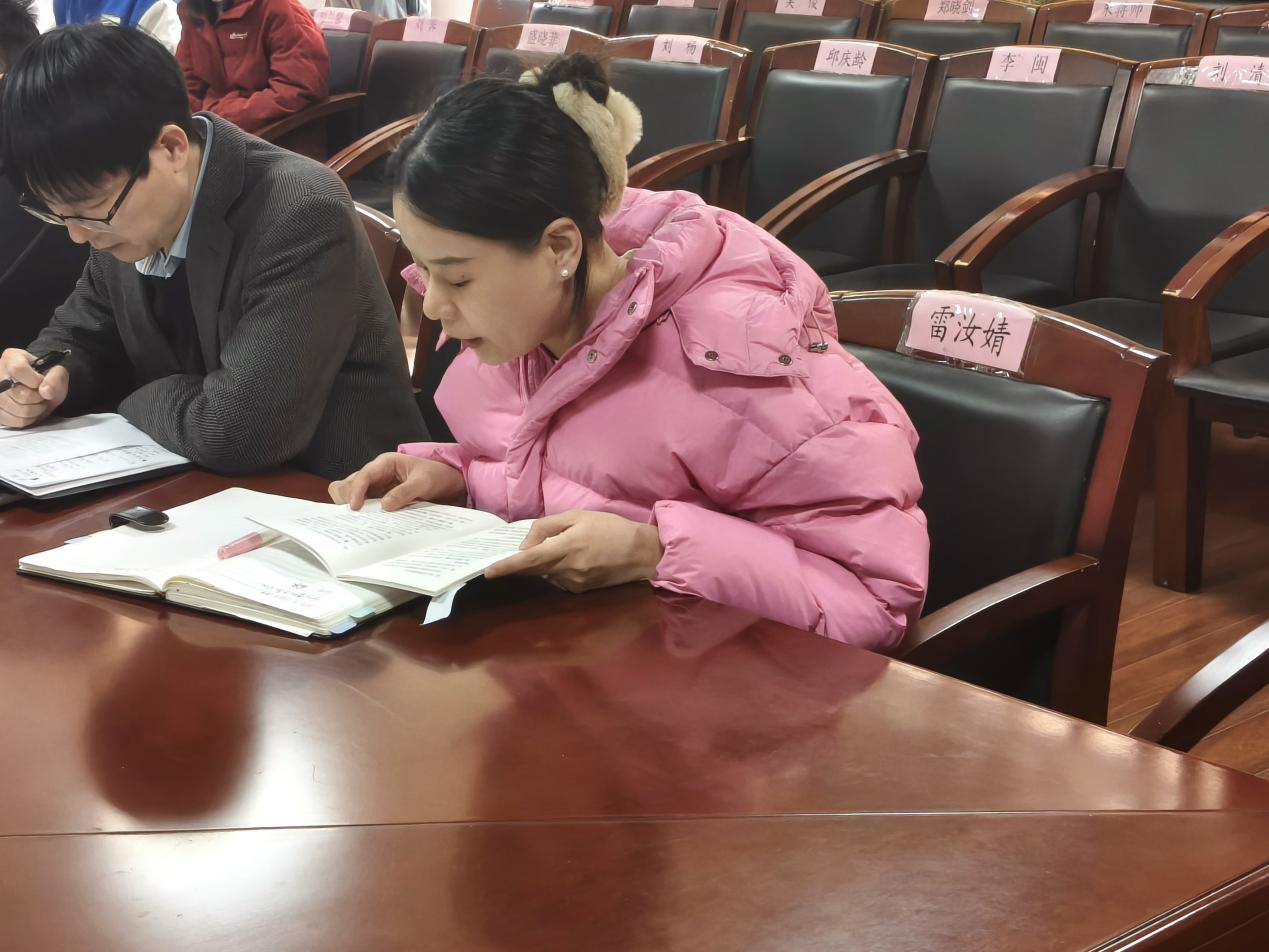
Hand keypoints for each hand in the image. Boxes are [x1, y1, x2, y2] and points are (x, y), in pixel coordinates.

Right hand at [0, 348, 68, 428]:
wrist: (38, 390)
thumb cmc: (45, 379)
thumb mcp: (57, 373)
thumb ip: (56, 378)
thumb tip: (46, 391)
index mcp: (12, 358)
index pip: (18, 369)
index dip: (35, 381)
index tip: (42, 384)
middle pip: (19, 394)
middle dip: (38, 399)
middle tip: (41, 396)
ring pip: (16, 410)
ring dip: (34, 411)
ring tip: (36, 403)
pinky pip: (12, 420)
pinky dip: (26, 420)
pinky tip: (29, 412)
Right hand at [329, 452, 465, 510]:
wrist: (447, 483)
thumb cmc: (436, 476)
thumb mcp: (424, 482)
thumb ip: (405, 492)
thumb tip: (385, 506)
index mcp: (385, 463)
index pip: (364, 475)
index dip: (356, 490)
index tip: (355, 507)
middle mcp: (376, 474)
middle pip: (349, 484)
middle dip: (347, 498)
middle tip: (354, 516)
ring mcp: (376, 487)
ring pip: (351, 494)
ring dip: (351, 506)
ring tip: (357, 522)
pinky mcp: (379, 499)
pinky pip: (364, 505)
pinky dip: (362, 513)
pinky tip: (365, 524)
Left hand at [484, 510, 665, 593]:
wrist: (642, 553)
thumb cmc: (611, 528)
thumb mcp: (579, 516)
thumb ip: (548, 527)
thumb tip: (526, 544)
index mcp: (565, 548)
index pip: (528, 561)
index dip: (507, 567)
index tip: (488, 572)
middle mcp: (566, 570)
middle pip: (533, 570)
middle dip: (519, 565)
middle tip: (510, 556)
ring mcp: (574, 583)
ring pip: (546, 574)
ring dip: (542, 565)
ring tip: (559, 549)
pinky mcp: (581, 590)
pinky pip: (559, 579)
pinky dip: (556, 570)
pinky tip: (572, 559)